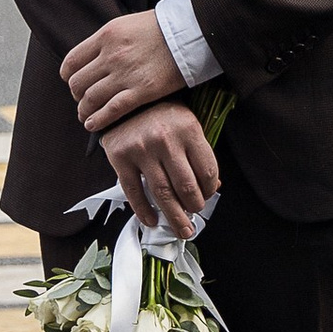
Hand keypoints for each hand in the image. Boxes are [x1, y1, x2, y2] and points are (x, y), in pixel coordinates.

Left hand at [61, 8, 186, 133]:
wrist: (192, 31)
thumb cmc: (163, 27)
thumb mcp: (128, 24)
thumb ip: (109, 41)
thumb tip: (94, 59)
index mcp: (106, 35)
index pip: (72, 61)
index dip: (69, 76)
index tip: (74, 82)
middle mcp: (111, 55)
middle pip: (78, 83)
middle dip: (76, 95)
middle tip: (82, 100)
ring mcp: (125, 74)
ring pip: (90, 99)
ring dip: (84, 111)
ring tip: (86, 116)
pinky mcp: (142, 91)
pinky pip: (111, 110)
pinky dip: (97, 120)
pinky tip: (92, 125)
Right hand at [100, 100, 220, 237]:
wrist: (125, 102)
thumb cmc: (162, 114)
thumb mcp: (186, 125)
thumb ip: (198, 153)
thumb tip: (212, 187)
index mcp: (188, 129)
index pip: (206, 169)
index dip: (209, 190)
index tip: (207, 198)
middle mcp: (166, 139)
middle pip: (185, 185)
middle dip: (193, 207)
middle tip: (194, 219)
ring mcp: (142, 149)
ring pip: (162, 193)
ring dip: (174, 216)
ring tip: (181, 229)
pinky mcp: (120, 158)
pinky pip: (134, 191)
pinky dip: (144, 210)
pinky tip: (152, 220)